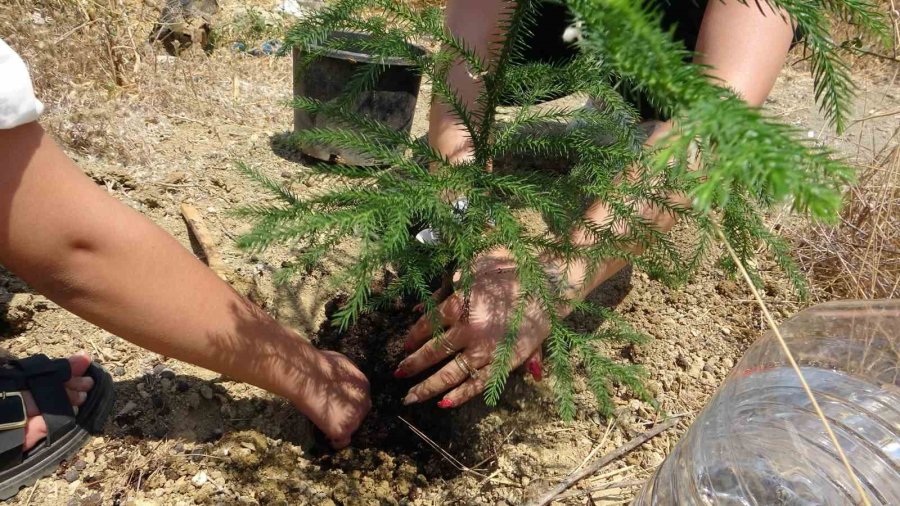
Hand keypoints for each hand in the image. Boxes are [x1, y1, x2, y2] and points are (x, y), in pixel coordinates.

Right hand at [295, 350, 370, 448]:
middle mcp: (364, 402)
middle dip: (348, 416)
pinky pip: (341, 441)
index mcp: (363, 385)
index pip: (360, 400)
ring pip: (351, 428)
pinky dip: (335, 442)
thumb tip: (339, 378)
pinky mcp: (343, 429)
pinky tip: (326, 437)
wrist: (309, 376)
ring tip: (326, 427)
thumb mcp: (339, 363)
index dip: (349, 404)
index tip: (338, 406)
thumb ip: (345, 375)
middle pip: (359, 415)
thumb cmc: (318, 365)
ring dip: (341, 428)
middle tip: (332, 417)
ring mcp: (355, 417)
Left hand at [395, 249, 548, 407]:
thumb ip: (449, 284)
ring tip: (409, 398)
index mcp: (459, 304)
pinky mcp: (503, 363)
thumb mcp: (475, 266)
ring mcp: (486, 350)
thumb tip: (422, 307)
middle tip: (397, 373)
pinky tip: (443, 403)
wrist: (549, 286)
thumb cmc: (511, 270)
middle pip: (433, 352)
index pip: (428, 326)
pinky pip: (478, 383)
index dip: (413, 337)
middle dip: (412, 364)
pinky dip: (460, 395)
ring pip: (450, 374)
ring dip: (427, 387)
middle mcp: (469, 330)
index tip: (405, 345)